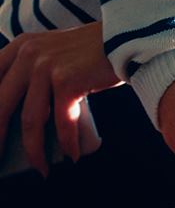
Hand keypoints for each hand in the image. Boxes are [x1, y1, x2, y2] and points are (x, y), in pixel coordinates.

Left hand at [0, 22, 119, 172]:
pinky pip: (62, 120)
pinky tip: (72, 156)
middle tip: (1, 160)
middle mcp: (28, 54)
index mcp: (20, 47)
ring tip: (41, 169)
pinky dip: (67, 142)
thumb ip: (33, 70)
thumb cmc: (94, 51)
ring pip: (31, 119)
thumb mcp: (54, 51)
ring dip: (35, 151)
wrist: (129, 37)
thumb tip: (25, 116)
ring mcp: (46, 66)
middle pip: (1, 105)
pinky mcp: (67, 80)